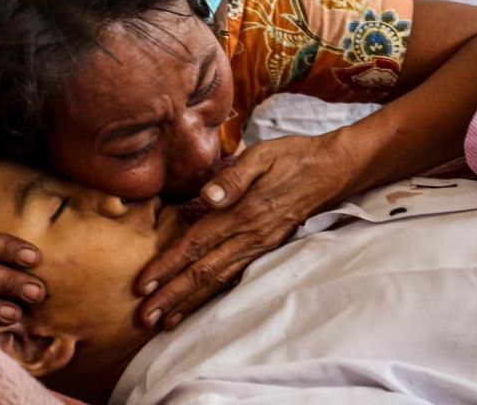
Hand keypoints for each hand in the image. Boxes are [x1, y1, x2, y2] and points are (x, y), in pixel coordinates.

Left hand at [135, 134, 352, 329]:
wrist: (332, 171)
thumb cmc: (293, 157)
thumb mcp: (263, 155)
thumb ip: (233, 177)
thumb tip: (206, 197)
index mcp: (244, 213)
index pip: (197, 243)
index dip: (169, 265)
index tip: (144, 284)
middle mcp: (250, 237)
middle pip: (203, 272)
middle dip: (172, 295)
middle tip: (144, 317)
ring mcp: (260, 248)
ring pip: (218, 281)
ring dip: (189, 302)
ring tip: (164, 321)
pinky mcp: (266, 250)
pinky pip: (234, 278)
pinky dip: (213, 296)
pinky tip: (197, 306)